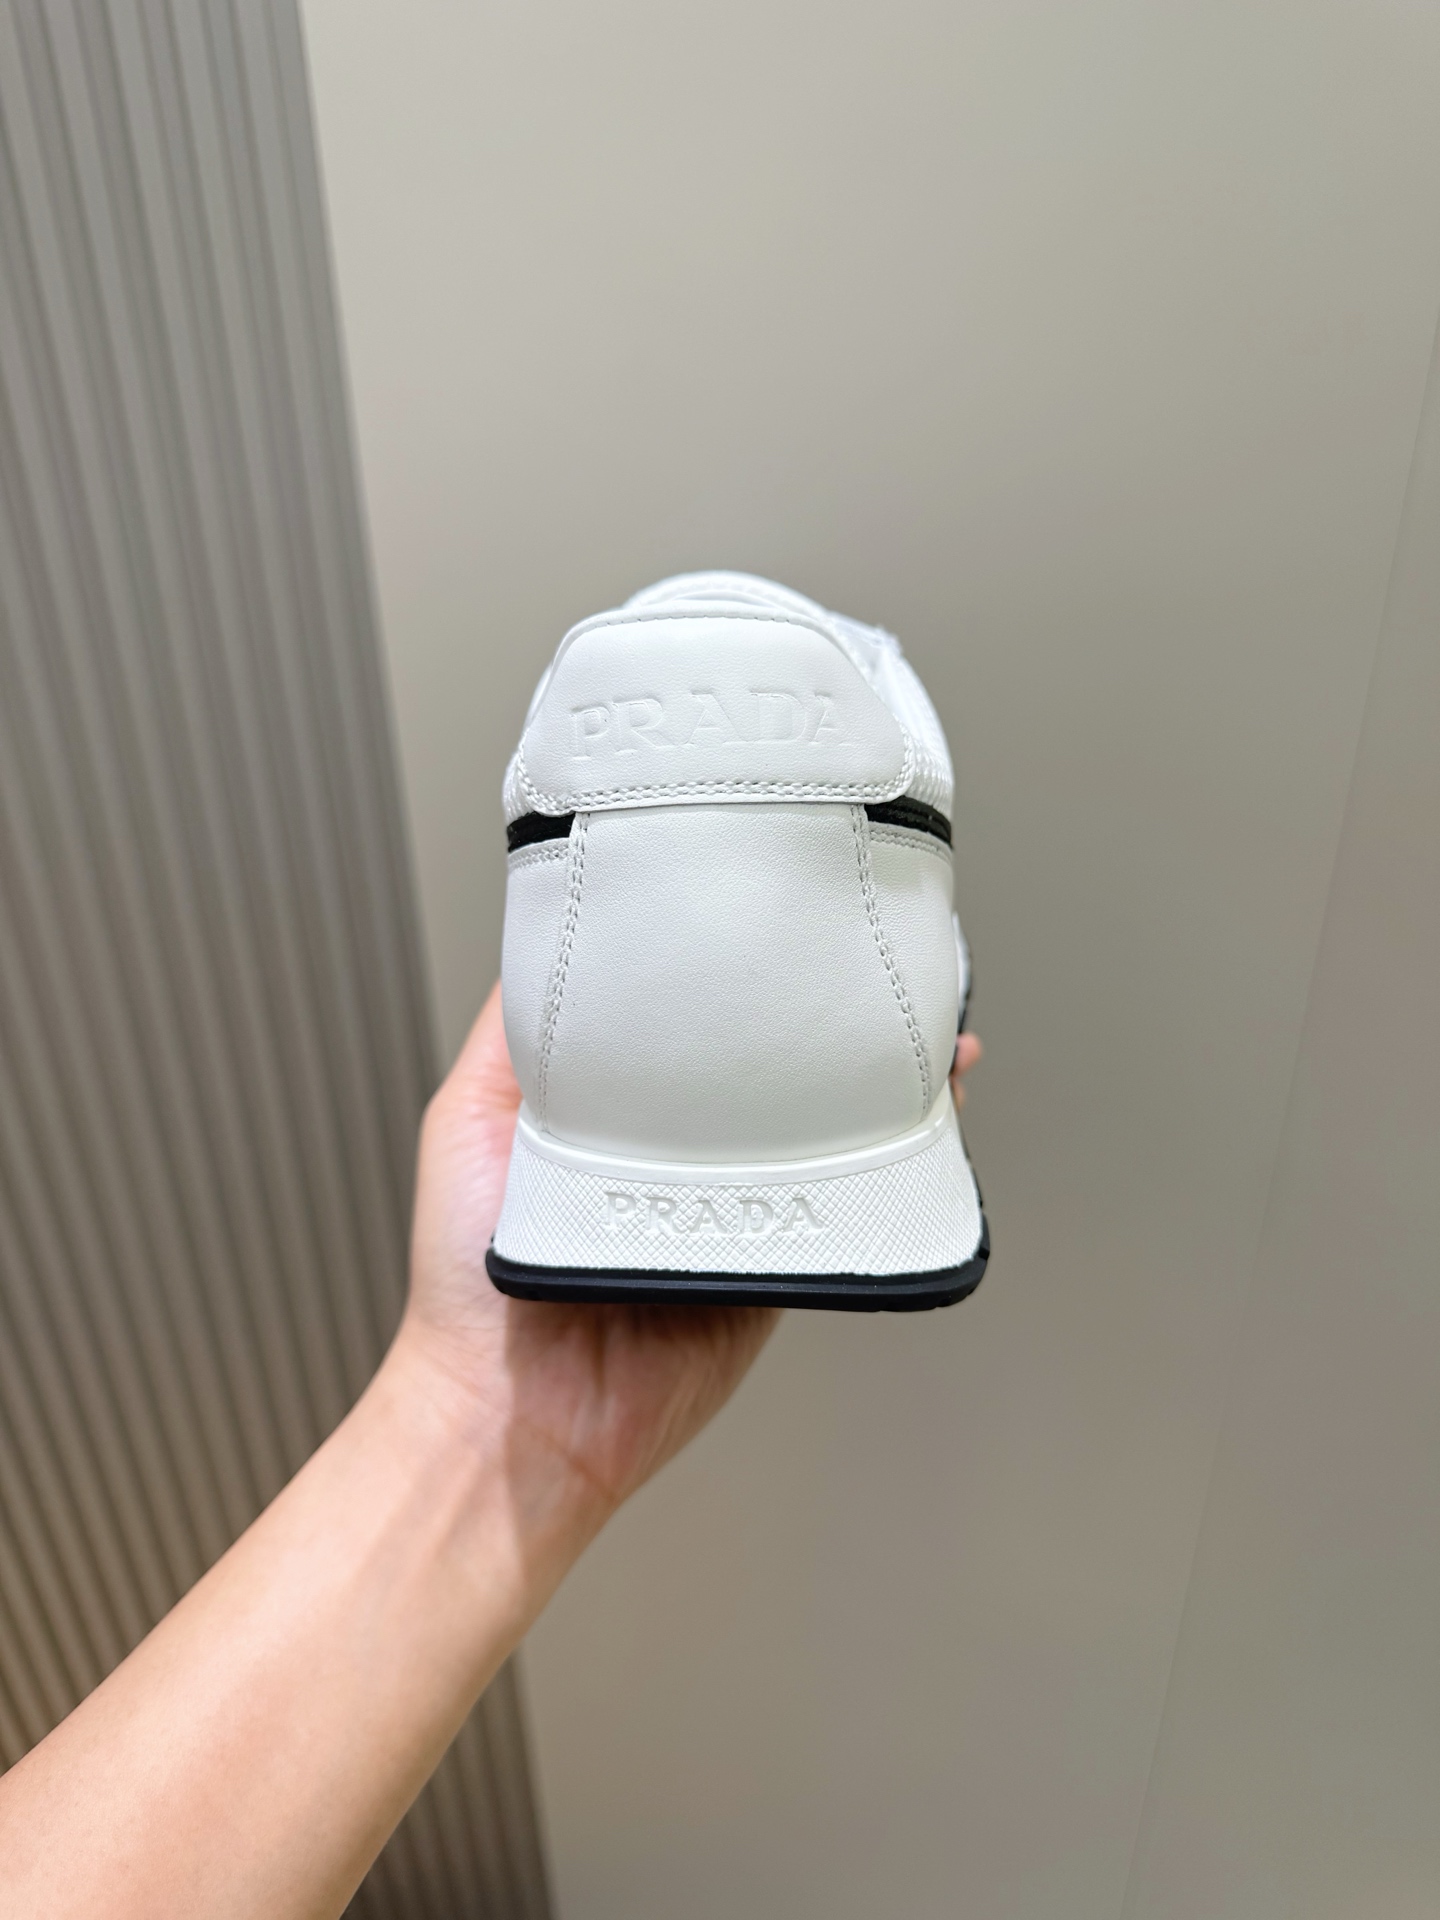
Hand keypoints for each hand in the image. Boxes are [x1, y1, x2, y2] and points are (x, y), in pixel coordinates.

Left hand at [398, 988, 983, 1549]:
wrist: (510, 1409)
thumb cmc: (467, 1270)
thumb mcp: (469, 1112)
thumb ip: (511, 1031)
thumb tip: (548, 931)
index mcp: (623, 1108)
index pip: (698, 1021)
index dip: (744, 972)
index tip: (784, 917)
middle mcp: (685, 1153)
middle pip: (774, 1072)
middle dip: (832, 1022)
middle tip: (876, 964)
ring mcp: (736, 1209)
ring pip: (825, 1134)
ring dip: (881, 1087)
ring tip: (928, 1030)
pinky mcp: (776, 1268)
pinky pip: (843, 1215)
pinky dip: (890, 1171)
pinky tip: (923, 1120)